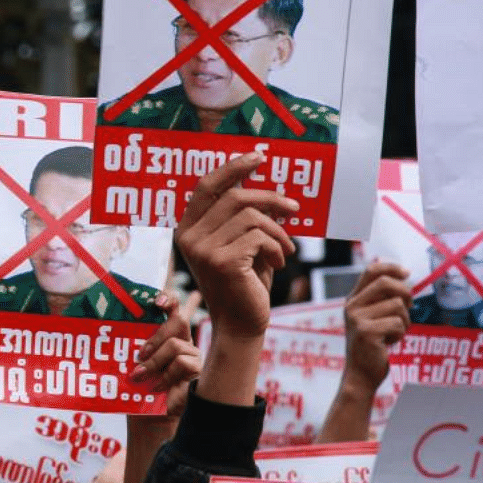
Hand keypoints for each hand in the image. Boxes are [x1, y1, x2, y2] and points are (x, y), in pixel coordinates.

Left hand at [130, 292, 201, 418]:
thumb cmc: (141, 387)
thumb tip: (111, 328)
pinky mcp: (198, 370)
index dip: (168, 300)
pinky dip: (165, 376)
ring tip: (141, 376)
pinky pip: (181, 362)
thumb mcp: (134, 362)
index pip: (173, 308)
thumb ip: (132, 346)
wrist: (151, 416)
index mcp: (168, 334)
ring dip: (154, 362)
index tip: (156, 301)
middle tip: (140, 354)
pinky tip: (157, 387)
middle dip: (156, 336)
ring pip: (175, 344)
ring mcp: (193, 354)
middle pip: (178, 321)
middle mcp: (183, 340)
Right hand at [175, 152, 298, 339]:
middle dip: (271, 199)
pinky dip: (277, 248)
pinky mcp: (221, 263)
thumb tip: (271, 189)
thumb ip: (246, 217)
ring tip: (285, 250)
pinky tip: (278, 264)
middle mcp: (189, 237)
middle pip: (236, 197)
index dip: (233, 167)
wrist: (242, 324)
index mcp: (188, 228)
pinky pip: (259, 238)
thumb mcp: (242, 243)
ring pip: (252, 218)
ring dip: (278, 232)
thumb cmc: (245, 282)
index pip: (207, 185)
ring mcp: (203, 250)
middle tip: (294, 209)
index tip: (259, 157)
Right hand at [341, 262, 411, 394]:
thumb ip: (381, 300)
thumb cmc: (372, 346)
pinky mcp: (366, 332)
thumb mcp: (372, 318)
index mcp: (353, 299)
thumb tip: (406, 280)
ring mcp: (357, 319)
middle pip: (385, 283)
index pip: (371, 271)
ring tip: (394, 333)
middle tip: (409, 307)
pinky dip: (400, 334)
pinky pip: (398, 323)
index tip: (407, 273)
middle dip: (405, 293)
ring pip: (397, 306)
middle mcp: (352, 306)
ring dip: (404, 321)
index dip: (391, 267)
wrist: (360, 376)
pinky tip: (389, 343)